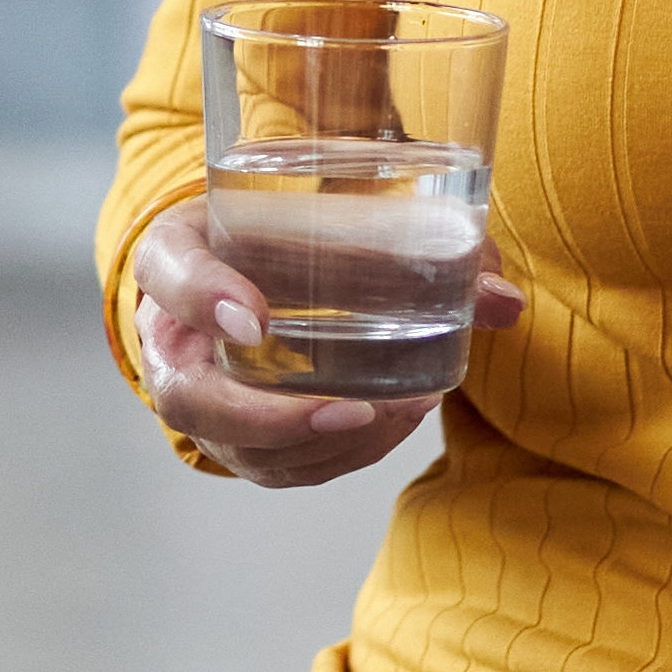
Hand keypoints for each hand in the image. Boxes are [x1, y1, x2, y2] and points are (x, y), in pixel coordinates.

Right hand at [123, 194, 526, 488]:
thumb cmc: (280, 231)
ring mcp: (198, 397)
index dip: (204, 299)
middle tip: (349, 410)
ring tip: (399, 414)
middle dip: (266, 417)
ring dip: (319, 443)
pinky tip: (393, 425)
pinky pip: (275, 465)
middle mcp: (171, 338)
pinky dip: (336, 454)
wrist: (244, 266)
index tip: (258, 319)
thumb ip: (406, 240)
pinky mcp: (236, 439)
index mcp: (173, 256)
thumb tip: (502, 300)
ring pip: (236, 446)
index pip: (169, 274)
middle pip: (188, 397)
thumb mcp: (321, 207)